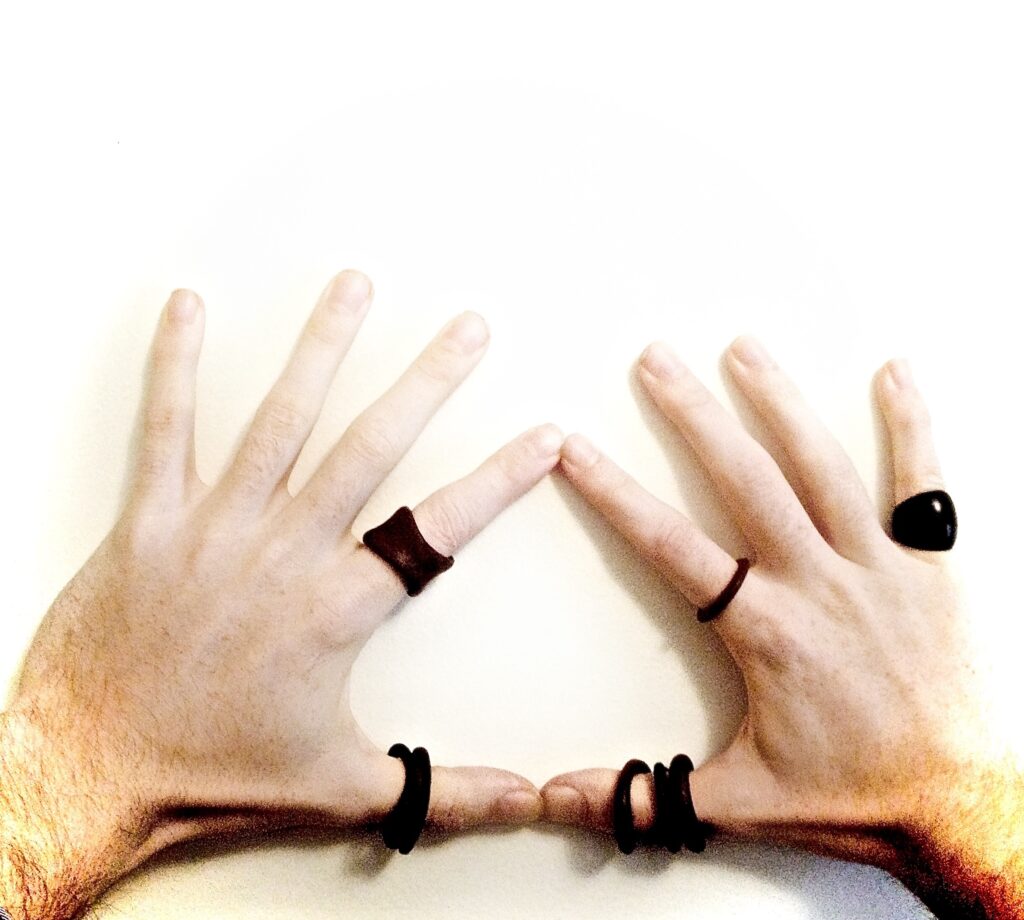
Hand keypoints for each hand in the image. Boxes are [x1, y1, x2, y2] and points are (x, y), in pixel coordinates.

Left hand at [2, 272, 558, 915]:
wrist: (86, 778)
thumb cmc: (211, 779)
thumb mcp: (340, 789)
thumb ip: (440, 788)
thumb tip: (529, 802)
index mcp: (334, 610)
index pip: (439, 529)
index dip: (499, 480)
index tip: (544, 437)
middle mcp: (282, 554)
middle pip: (369, 447)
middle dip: (426, 381)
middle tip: (467, 329)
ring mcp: (212, 528)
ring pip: (279, 420)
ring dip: (321, 347)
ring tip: (354, 286)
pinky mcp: (147, 521)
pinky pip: (164, 428)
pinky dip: (176, 365)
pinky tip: (190, 308)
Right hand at [541, 337, 1020, 915]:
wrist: (957, 806)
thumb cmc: (854, 798)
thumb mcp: (742, 801)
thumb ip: (651, 795)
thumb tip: (562, 800)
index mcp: (768, 631)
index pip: (671, 547)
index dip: (617, 495)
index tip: (578, 452)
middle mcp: (819, 584)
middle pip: (746, 481)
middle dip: (693, 415)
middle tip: (657, 361)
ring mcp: (879, 567)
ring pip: (822, 467)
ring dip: (779, 403)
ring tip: (744, 349)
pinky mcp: (931, 567)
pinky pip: (923, 484)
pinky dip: (911, 426)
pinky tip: (894, 374)